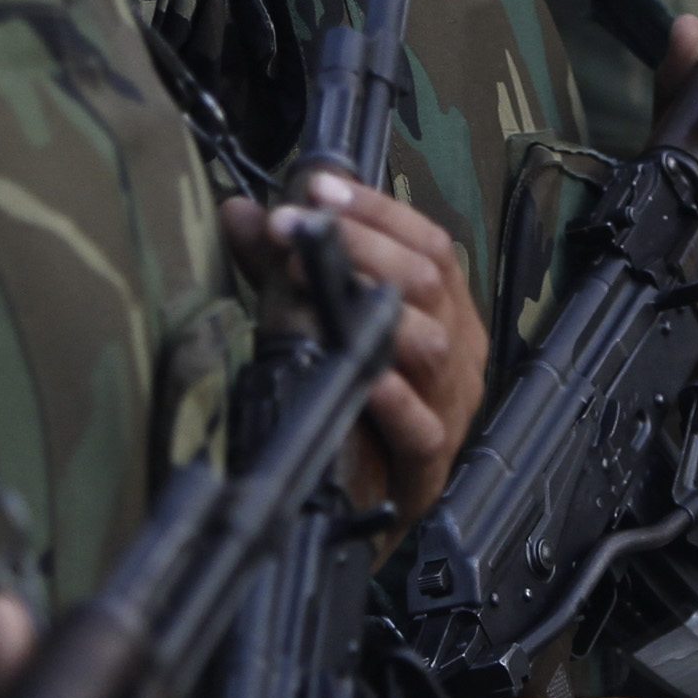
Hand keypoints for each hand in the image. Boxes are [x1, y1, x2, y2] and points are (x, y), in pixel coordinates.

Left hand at [224, 174, 488, 520]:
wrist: (366, 510)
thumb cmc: (352, 409)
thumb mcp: (313, 325)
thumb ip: (280, 270)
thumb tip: (239, 212)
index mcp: (443, 310)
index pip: (426, 241)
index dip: (375, 209)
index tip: (317, 186)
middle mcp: (458, 349)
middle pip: (425, 278)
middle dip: (357, 243)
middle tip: (294, 227)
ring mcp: (450, 406)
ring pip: (429, 342)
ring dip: (368, 304)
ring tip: (312, 279)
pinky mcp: (430, 466)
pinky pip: (421, 428)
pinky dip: (392, 399)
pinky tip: (362, 375)